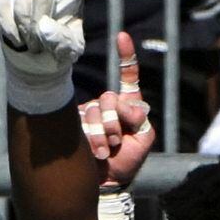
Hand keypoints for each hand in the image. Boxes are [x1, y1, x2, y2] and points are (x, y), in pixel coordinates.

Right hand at [0, 0, 98, 114]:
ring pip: (22, 6)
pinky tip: (18, 38)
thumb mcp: (69, 52)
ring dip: (27, 33)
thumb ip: (62, 40)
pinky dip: (12, 34)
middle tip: (43, 42)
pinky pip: (5, 15)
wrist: (33, 61)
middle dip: (41, 21)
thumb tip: (42, 25)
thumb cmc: (57, 52)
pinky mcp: (2, 0)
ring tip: (32, 41)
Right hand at [82, 31, 156, 187]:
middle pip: (109, 99)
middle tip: (118, 141)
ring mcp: (89, 113)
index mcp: (127, 105)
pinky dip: (94, 139)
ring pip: (95, 111)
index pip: (127, 77)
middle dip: (116, 122)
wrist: (108, 182)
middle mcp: (106, 104)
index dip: (126, 56)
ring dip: (104, 134)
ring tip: (108, 150)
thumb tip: (124, 102)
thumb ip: (139, 119)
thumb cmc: (127, 161)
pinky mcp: (75, 123)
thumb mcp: (143, 140)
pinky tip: (98, 152)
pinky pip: (83, 123)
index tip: (122, 36)